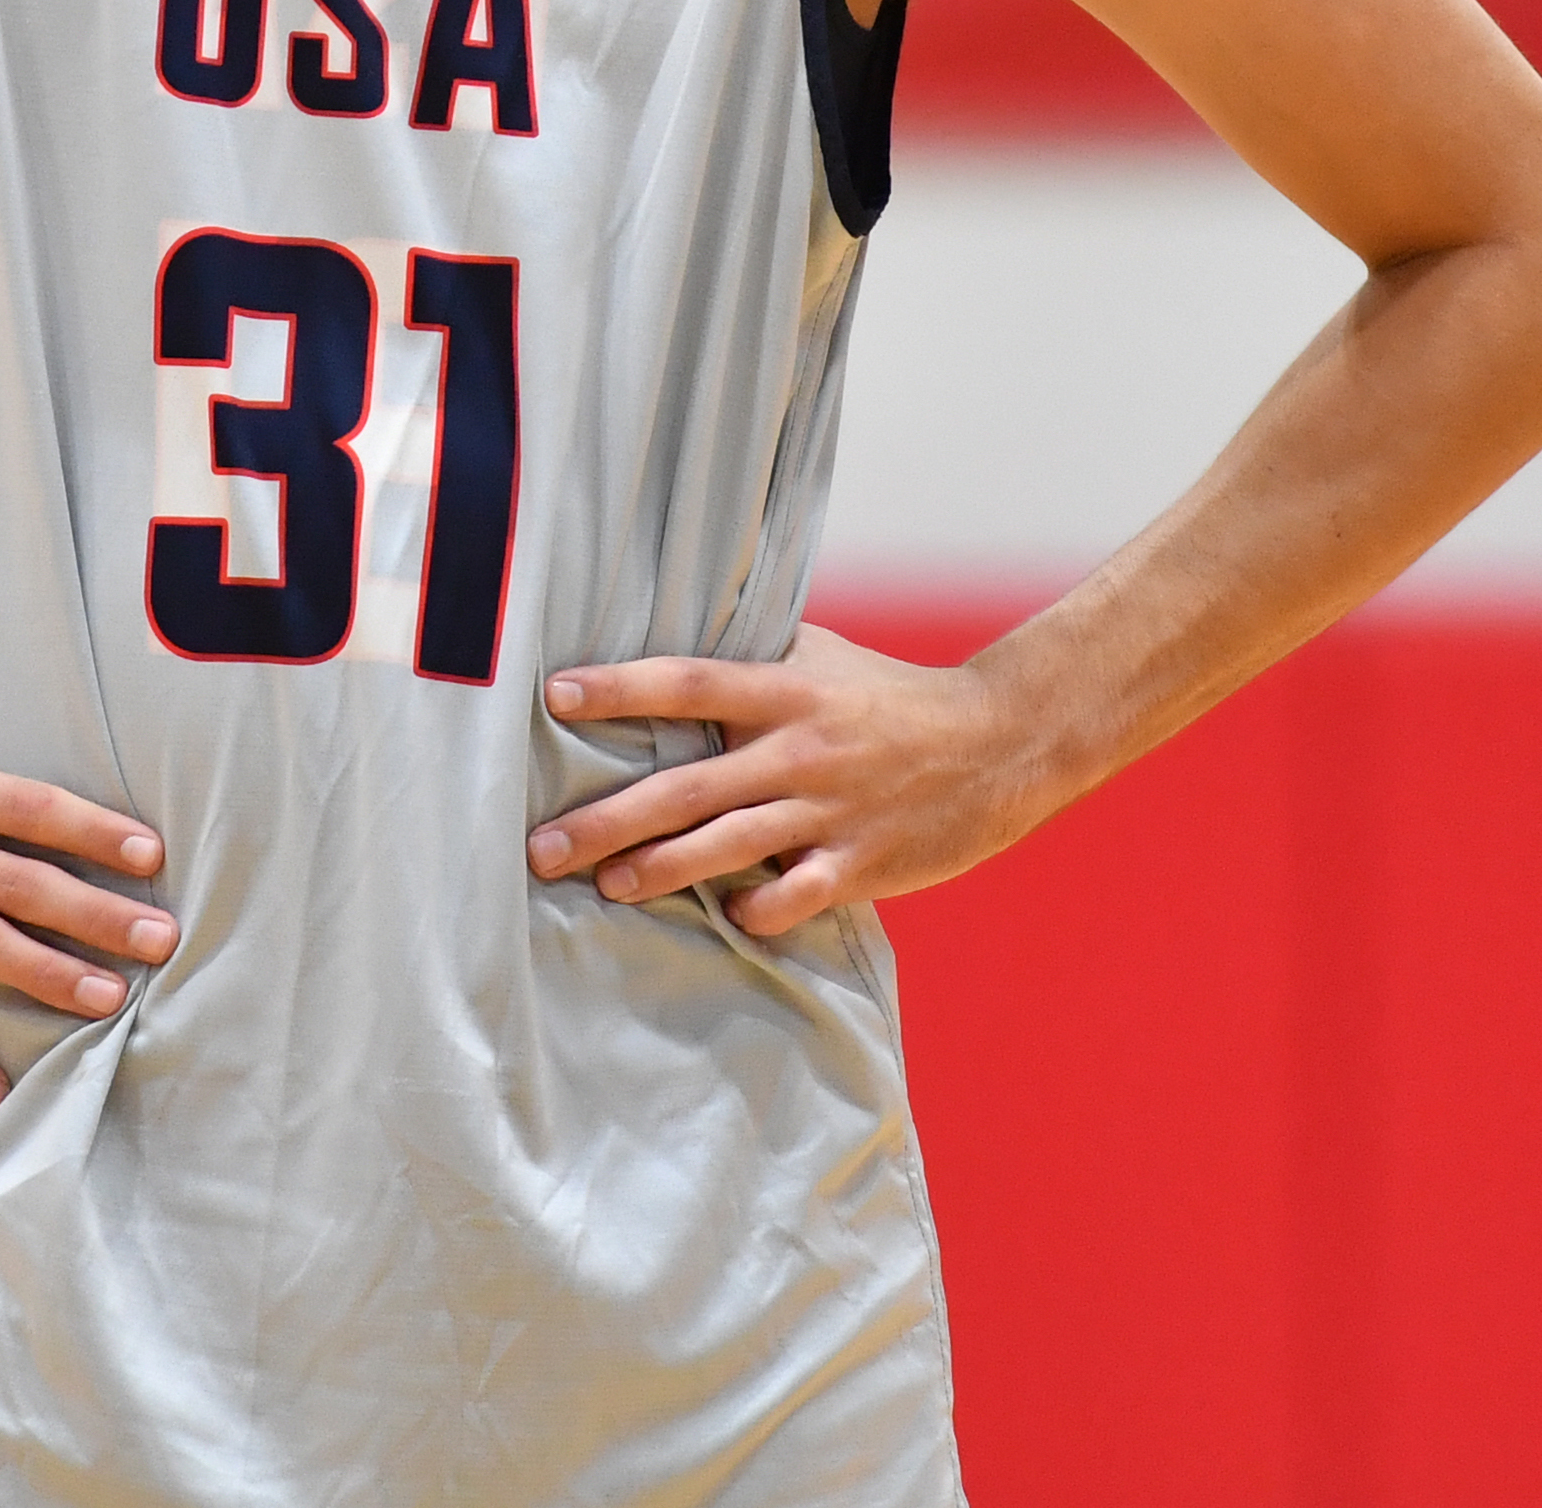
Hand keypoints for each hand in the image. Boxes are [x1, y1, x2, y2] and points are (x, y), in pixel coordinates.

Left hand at [527, 624, 1057, 939]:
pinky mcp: (861, 862)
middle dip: (606, 819)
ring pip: (727, 847)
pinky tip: (729, 915)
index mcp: (786, 690)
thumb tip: (675, 626)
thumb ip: (753, 656)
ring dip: (659, 870)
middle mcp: (800, 750)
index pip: (688, 682)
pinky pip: (794, 897)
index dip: (621, 687)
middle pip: (686, 786)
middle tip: (540, 844)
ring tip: (604, 886)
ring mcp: (829, 810)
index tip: (555, 694)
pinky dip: (756, 909)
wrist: (1000, 740)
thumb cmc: (894, 696)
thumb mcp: (824, 656)